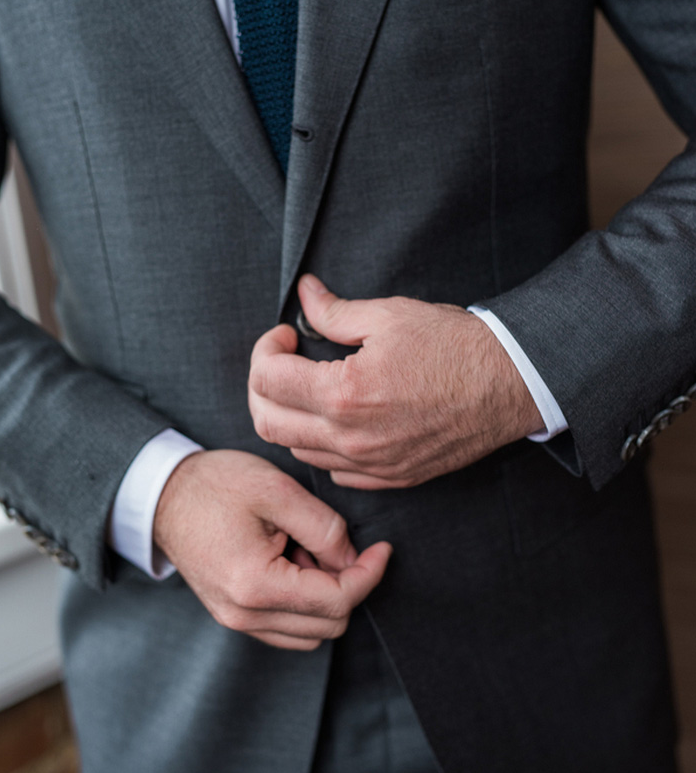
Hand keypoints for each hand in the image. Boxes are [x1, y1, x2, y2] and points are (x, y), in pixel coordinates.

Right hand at [153, 449, 391, 649]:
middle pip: (329, 624)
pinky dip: (304, 604)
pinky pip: (287, 628)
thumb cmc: (215, 484)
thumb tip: (354, 558)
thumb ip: (324, 527)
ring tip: (308, 550)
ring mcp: (236, 620)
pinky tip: (293, 563)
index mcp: (256, 585)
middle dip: (348, 585)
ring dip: (325, 597)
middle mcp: (244, 615)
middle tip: (336, 542)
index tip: (383, 548)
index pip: (337, 601)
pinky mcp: (234, 616)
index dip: (370, 574)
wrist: (162, 494)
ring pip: (311, 633)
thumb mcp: (276, 490)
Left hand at [249, 275, 543, 488]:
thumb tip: (304, 294)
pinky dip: (322, 446)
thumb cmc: (454, 345)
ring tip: (310, 387)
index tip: (287, 336)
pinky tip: (338, 419)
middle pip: (268, 423)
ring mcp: (371, 464)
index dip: (267, 348)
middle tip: (284, 362)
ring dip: (290, 417)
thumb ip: (334, 311)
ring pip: (297, 451)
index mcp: (344, 394)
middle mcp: (351, 438)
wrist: (510, 383)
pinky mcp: (391, 477)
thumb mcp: (389, 315)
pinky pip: (335, 472)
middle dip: (263, 387)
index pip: (267, 379)